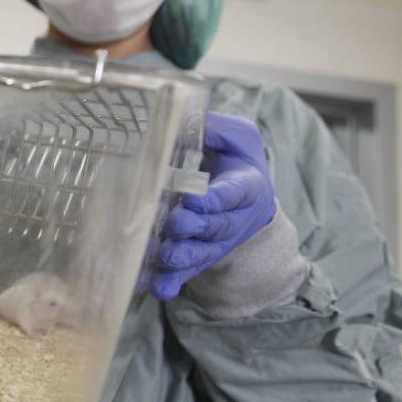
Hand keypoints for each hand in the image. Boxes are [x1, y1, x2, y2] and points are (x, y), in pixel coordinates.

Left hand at [152, 112, 276, 300]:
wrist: (246, 198)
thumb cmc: (236, 160)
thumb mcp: (235, 137)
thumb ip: (213, 127)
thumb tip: (183, 115)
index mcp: (247, 187)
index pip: (235, 194)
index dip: (217, 198)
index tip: (196, 198)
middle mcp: (234, 219)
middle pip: (215, 226)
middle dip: (194, 225)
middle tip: (173, 221)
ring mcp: (217, 242)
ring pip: (201, 252)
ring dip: (181, 256)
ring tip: (163, 255)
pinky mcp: (200, 257)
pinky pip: (186, 273)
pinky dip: (170, 280)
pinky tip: (154, 286)